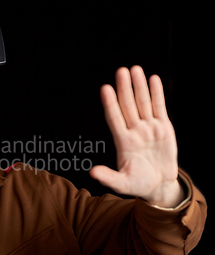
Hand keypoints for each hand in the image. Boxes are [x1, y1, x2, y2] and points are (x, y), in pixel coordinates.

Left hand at [89, 66, 183, 207]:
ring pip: (143, 103)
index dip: (110, 104)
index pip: (114, 119)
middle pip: (128, 106)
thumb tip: (92, 172)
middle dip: (125, 88)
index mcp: (123, 142)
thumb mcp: (122, 183)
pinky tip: (152, 79)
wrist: (159, 185)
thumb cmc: (138, 184)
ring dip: (139, 86)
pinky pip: (159, 107)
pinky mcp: (163, 127)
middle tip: (121, 71)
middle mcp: (134, 131)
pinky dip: (156, 94)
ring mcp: (148, 128)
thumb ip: (108, 177)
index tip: (105, 89)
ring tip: (135, 70)